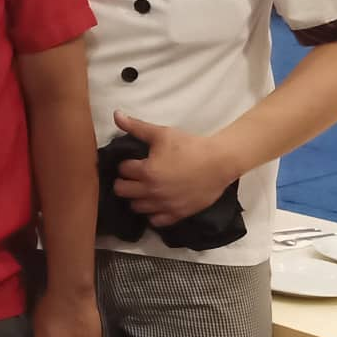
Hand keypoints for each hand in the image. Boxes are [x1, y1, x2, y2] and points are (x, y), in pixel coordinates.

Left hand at [111, 111, 235, 223]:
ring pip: (137, 207)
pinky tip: (156, 203)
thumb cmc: (190, 146)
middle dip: (124, 182)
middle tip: (133, 176)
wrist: (220, 162)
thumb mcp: (162, 134)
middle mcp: (152, 191)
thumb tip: (116, 115)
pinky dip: (153, 214)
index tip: (132, 162)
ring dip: (136, 198)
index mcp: (146, 172)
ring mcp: (164, 205)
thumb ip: (137, 127)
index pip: (122, 170)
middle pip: (122, 191)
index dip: (125, 164)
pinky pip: (156, 221)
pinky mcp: (178, 214)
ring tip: (144, 189)